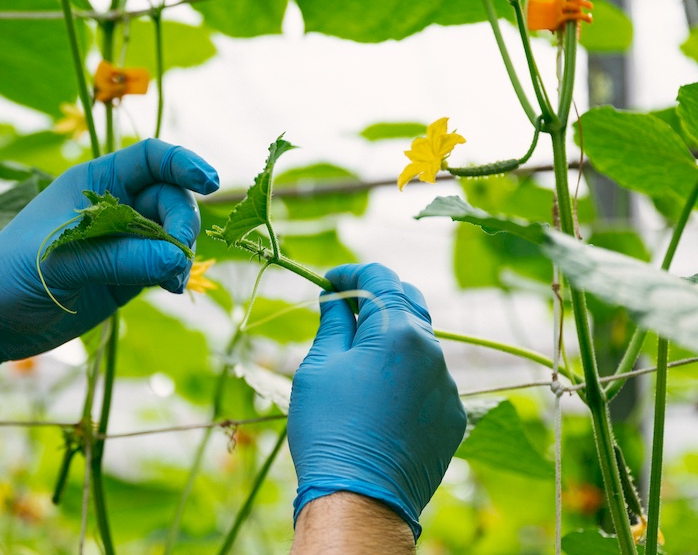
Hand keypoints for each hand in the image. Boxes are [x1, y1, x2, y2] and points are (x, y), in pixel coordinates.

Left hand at [0, 139, 218, 384]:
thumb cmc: (10, 274)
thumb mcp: (62, 260)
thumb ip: (122, 258)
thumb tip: (178, 262)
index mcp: (93, 183)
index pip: (150, 159)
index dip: (183, 163)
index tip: (208, 181)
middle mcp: (112, 206)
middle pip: (170, 198)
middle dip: (181, 223)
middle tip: (176, 257)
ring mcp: (123, 241)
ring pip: (172, 234)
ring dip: (180, 253)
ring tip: (171, 281)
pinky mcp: (127, 274)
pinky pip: (164, 265)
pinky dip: (174, 273)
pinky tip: (170, 287)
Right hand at [288, 263, 465, 539]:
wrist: (360, 498)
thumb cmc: (330, 428)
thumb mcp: (318, 366)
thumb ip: (333, 323)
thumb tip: (336, 298)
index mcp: (397, 331)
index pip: (380, 277)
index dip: (351, 273)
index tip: (329, 283)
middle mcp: (433, 351)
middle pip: (408, 302)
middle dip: (376, 297)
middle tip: (344, 311)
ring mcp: (448, 386)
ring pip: (421, 342)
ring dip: (393, 337)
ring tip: (359, 357)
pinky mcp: (453, 416)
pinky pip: (431, 379)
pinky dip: (407, 372)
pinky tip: (381, 395)